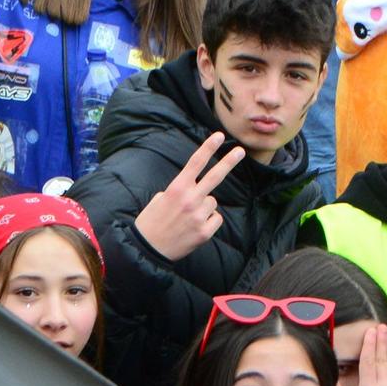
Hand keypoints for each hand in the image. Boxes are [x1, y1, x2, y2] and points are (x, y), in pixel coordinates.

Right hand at [132, 132, 244, 261]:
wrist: (146, 249)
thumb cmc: (151, 223)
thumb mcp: (158, 200)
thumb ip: (177, 192)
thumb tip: (191, 190)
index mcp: (176, 188)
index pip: (195, 163)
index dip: (208, 147)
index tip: (220, 136)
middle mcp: (190, 199)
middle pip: (215, 176)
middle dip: (229, 161)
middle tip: (240, 151)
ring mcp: (199, 215)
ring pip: (212, 202)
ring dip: (204, 207)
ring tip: (187, 218)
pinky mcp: (205, 231)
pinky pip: (216, 218)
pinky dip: (208, 222)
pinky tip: (193, 228)